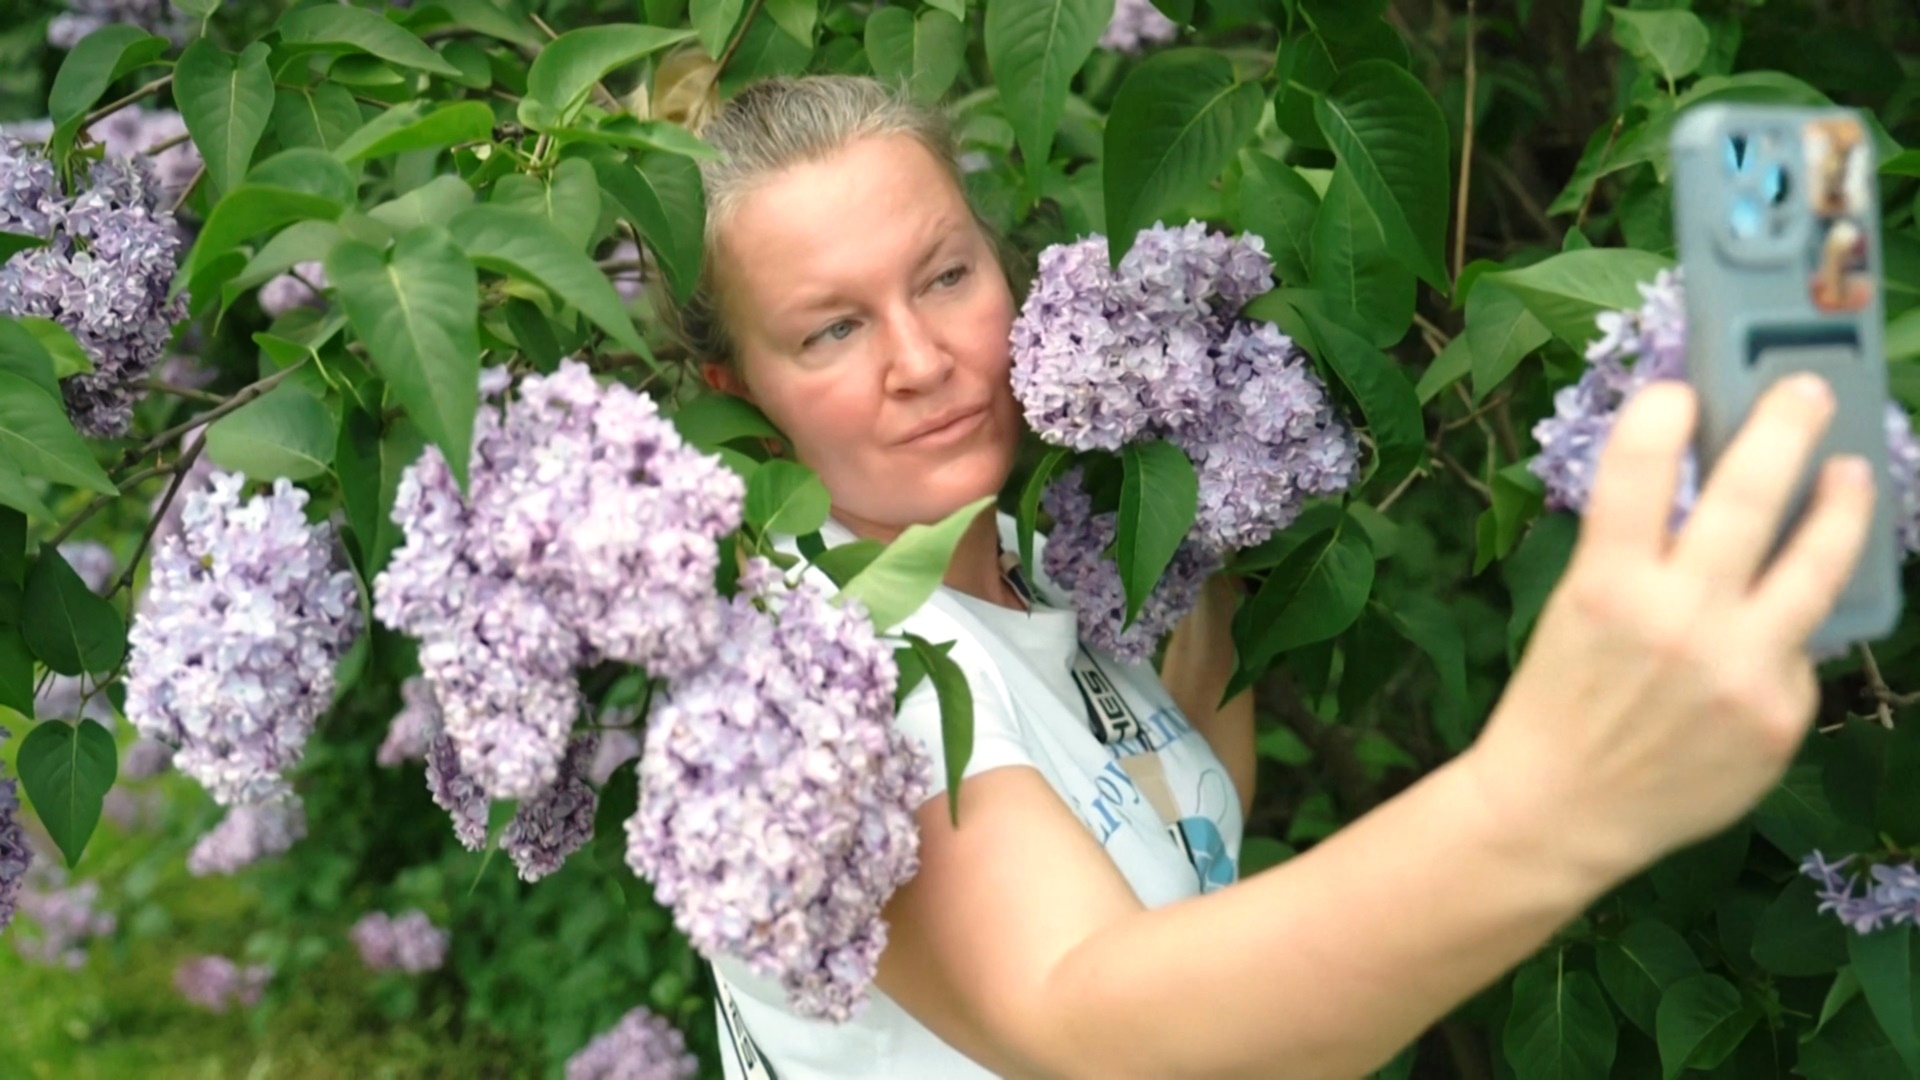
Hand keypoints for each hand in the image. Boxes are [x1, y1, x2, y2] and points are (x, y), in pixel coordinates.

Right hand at [1466, 374, 1877, 883]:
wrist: (1562, 811)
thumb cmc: (1561, 699)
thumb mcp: (1575, 610)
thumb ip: (1636, 552)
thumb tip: (1705, 482)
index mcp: (1606, 585)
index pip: (1638, 468)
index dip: (1664, 414)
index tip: (1684, 389)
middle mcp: (1678, 620)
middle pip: (1748, 495)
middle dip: (1785, 427)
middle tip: (1807, 389)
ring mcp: (1739, 669)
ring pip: (1817, 564)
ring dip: (1841, 505)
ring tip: (1851, 471)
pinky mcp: (1781, 716)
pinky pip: (1803, 648)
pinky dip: (1788, 632)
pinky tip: (1770, 634)